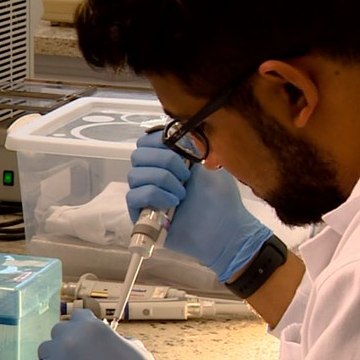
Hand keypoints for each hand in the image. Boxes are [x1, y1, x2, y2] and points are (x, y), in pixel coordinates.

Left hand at [29, 310, 168, 359]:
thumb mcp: (136, 349)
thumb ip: (116, 340)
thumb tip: (111, 342)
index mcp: (93, 326)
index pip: (78, 316)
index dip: (83, 328)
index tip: (87, 341)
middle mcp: (71, 337)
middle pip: (59, 331)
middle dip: (68, 342)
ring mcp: (57, 357)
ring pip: (45, 349)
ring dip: (55, 358)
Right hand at [126, 130, 273, 281]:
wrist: (226, 231)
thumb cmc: (222, 200)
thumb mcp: (212, 164)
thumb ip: (194, 144)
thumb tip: (177, 127)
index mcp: (169, 161)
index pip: (146, 141)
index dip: (158, 141)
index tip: (181, 151)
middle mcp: (154, 176)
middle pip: (138, 155)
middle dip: (163, 161)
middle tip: (185, 176)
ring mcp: (147, 196)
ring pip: (134, 175)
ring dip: (162, 179)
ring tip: (182, 193)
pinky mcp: (141, 215)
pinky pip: (133, 196)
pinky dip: (154, 195)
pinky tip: (173, 203)